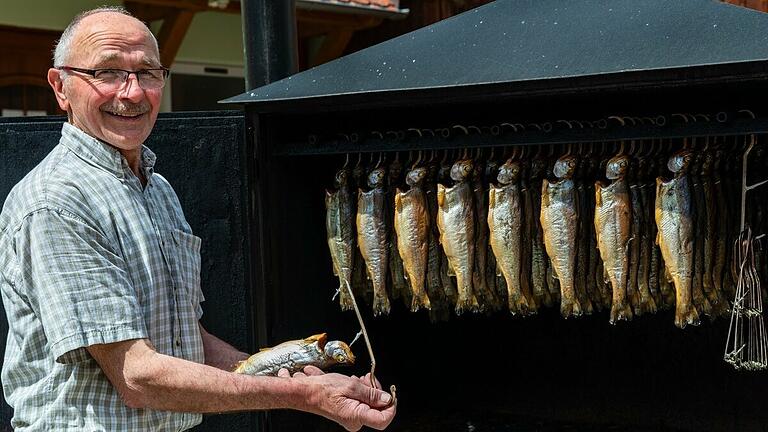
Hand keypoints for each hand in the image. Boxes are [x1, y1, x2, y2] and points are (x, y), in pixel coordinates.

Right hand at [278, 366, 395, 430]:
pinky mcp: (347, 412)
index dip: (391, 405)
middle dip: (375, 391)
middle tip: (369, 379)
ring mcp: (350, 417)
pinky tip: (351, 383)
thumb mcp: (351, 386)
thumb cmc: (322, 390)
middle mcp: (354, 421)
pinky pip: (359, 402)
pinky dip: (358, 391)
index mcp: (357, 417)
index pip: (384, 419)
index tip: (390, 393)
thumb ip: (371, 393)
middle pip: (376, 408)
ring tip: (356, 379)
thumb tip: (387, 399)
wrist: (305, 391)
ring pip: (368, 402)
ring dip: (365, 388)